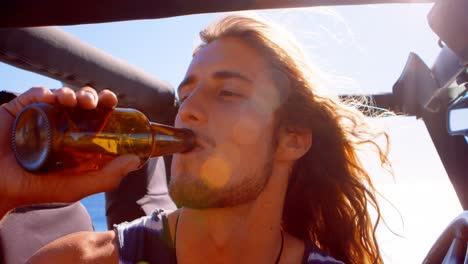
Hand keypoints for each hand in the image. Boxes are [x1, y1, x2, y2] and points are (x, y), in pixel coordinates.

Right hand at [0, 87, 139, 218]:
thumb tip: (134, 160)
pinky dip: (47, 92)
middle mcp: (62, 125)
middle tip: (100, 100)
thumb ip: (105, 178)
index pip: (98, 118)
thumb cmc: (35, 188)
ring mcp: (42, 116)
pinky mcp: (21, 110)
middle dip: (95, 96)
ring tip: (78, 101)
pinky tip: (52, 99)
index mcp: (77, 140)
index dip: (109, 108)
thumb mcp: (74, 188)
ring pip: (64, 95)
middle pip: (84, 103)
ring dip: (75, 93)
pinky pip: (37, 93)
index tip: (115, 103)